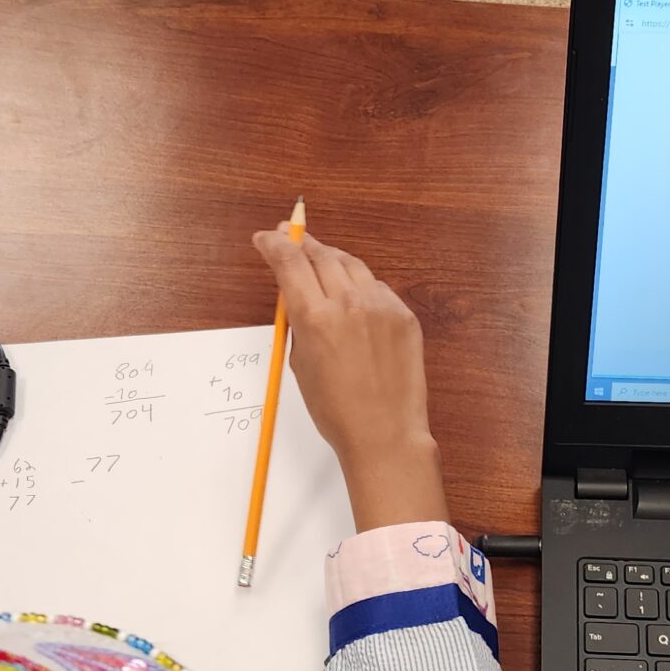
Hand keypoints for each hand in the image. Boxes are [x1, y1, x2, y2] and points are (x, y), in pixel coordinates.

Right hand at [252, 226, 448, 531]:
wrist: (385, 433)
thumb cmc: (335, 410)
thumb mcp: (300, 364)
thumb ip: (299, 323)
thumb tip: (298, 295)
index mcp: (315, 317)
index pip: (289, 262)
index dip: (274, 244)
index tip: (266, 238)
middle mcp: (348, 303)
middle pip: (320, 255)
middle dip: (301, 244)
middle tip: (290, 236)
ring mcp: (381, 306)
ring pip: (351, 265)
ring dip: (331, 258)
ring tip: (319, 257)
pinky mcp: (403, 315)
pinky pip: (376, 288)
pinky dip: (360, 285)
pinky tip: (352, 293)